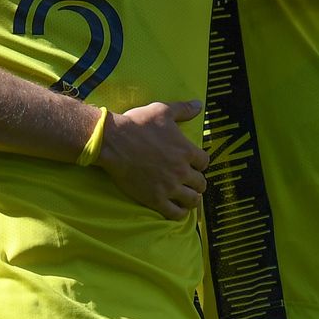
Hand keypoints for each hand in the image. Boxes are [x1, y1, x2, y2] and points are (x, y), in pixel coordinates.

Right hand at [92, 100, 209, 219]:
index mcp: (186, 150)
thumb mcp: (162, 110)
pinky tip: (176, 208)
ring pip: (192, 200)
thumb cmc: (137, 124)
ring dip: (191, 198)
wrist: (113, 142)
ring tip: (185, 196)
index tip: (192, 163)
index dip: (200, 163)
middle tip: (188, 181)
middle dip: (196, 182)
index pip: (205, 162)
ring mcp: (169, 186)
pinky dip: (179, 212)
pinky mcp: (155, 199)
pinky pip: (176, 213)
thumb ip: (183, 109)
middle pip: (201, 183)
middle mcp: (181, 170)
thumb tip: (198, 105)